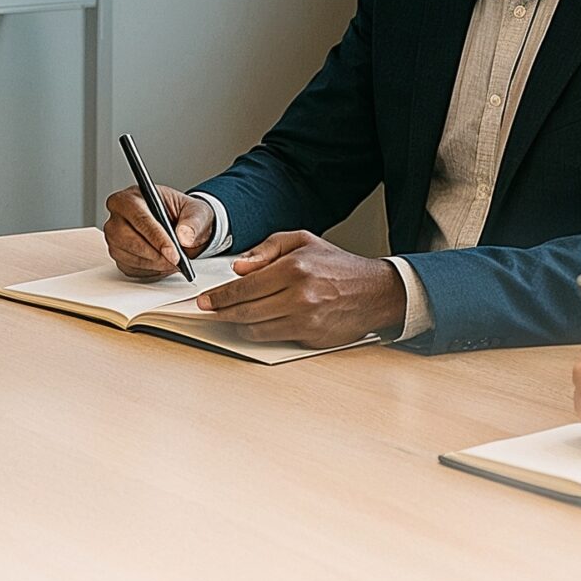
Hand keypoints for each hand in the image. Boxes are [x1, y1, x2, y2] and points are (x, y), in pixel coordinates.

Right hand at [102, 185, 214, 278]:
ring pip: (128, 256)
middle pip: (126, 238)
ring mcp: (114, 236)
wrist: (181, 226)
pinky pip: (130, 268)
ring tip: (173, 262)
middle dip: (154, 254)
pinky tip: (162, 263)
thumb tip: (184, 236)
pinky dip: (149, 270)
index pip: (139, 217)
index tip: (173, 253)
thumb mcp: (196, 212)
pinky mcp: (118, 254)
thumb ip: (192, 222)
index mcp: (132, 196)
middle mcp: (118, 215)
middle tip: (175, 262)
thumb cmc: (183, 213)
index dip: (156, 237)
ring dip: (153, 263)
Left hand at [187, 231, 404, 346]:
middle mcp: (299, 297)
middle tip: (209, 311)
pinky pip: (275, 338)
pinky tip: (255, 324)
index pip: (244, 287)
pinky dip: (261, 332)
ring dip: (239, 325)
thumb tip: (238, 268)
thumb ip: (266, 250)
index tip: (205, 301)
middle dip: (221, 313)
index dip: (220, 297)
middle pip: (246, 312)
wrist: (374, 292)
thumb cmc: (337, 265)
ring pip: (257, 330)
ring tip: (231, 317)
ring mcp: (306, 321)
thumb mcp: (302, 241)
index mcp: (294, 269)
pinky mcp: (312, 338)